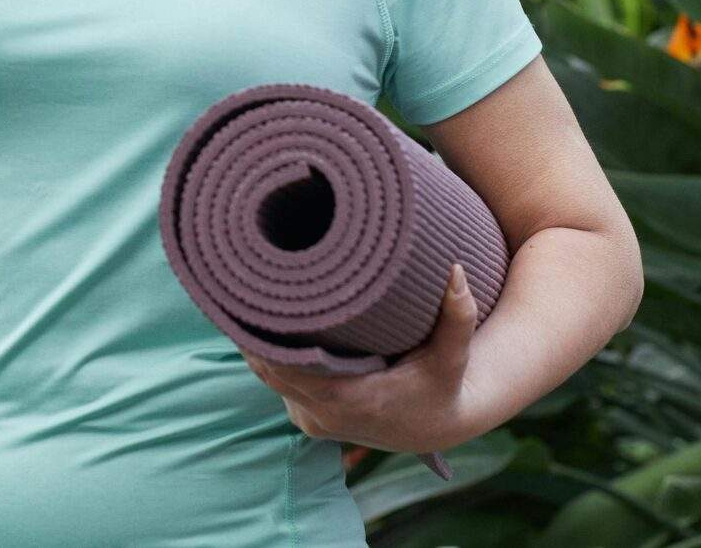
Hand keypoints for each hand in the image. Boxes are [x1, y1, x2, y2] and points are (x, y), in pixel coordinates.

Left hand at [239, 261, 479, 458]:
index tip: (255, 298)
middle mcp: (325, 416)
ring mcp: (312, 421)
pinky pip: (275, 386)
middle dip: (254, 331)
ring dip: (255, 343)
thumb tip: (457, 271)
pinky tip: (255, 326)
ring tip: (242, 297)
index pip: (290, 367)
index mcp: (352, 401)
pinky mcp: (307, 420)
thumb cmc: (442, 386)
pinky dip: (266, 358)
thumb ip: (458, 317)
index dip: (267, 336)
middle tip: (242, 284)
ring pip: (267, 377)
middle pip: (269, 368)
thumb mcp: (453, 355)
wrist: (435, 429)